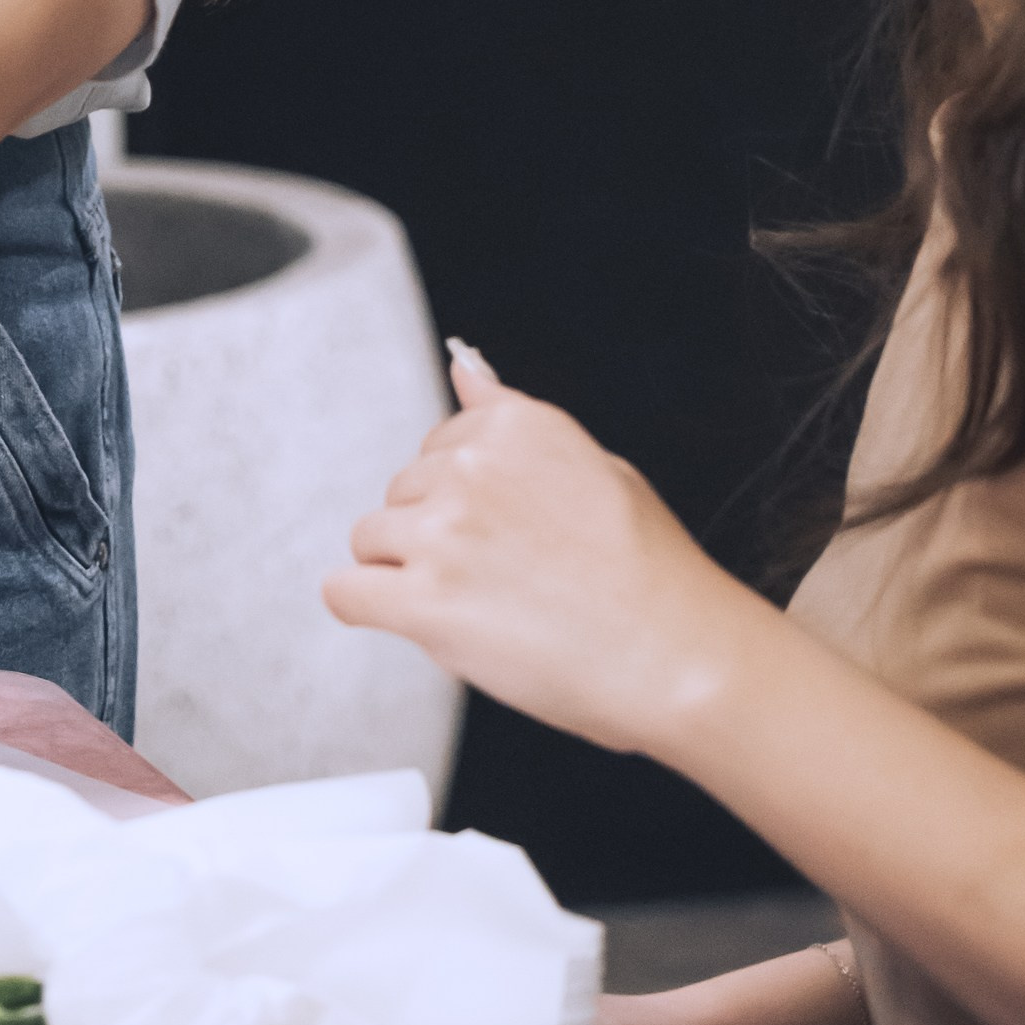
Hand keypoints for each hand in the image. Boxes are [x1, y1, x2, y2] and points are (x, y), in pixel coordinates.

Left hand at [325, 350, 761, 753]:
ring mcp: (444, 533)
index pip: (439, 448)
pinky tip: (415, 622)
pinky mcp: (424, 600)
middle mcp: (473, 468)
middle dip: (434, 536)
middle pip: (402, 493)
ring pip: (370, 540)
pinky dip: (367, 608)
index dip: (468, 500)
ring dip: (405, 574)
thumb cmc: (649, 574)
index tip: (507, 534)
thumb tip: (464, 366)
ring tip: (477, 608)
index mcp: (516, 428)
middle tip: (502, 580)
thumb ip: (511, 420)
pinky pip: (346, 592)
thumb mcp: (593, 465)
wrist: (678, 657)